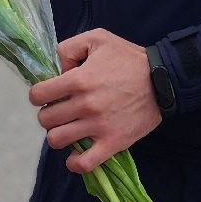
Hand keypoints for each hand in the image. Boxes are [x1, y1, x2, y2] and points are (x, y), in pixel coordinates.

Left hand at [25, 29, 160, 173]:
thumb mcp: (98, 38)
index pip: (37, 95)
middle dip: (49, 114)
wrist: (163, 80)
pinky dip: (75, 163)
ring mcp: (98, 127)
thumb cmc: (129, 58)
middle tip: (62, 110)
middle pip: (45, 120)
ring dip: (59, 135)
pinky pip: (84, 163)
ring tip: (69, 128)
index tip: (50, 94)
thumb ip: (69, 47)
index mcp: (78, 79)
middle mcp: (84, 105)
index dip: (40, 94)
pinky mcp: (113, 143)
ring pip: (57, 141)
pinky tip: (76, 153)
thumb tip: (58, 70)